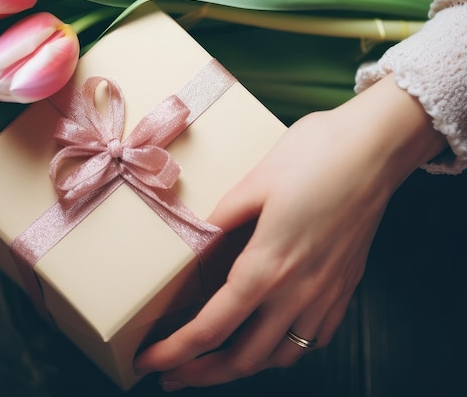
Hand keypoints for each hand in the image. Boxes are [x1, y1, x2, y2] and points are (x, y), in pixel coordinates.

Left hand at [134, 74, 446, 389]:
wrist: (376, 149)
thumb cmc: (315, 156)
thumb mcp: (255, 181)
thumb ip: (222, 216)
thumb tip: (198, 236)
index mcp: (266, 266)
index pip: (211, 328)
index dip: (175, 351)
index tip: (148, 362)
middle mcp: (297, 292)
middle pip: (243, 358)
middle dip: (201, 374)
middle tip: (172, 374)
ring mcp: (326, 294)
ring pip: (281, 357)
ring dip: (242, 367)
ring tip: (215, 363)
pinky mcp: (344, 287)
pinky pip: (313, 339)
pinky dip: (284, 351)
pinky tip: (273, 338)